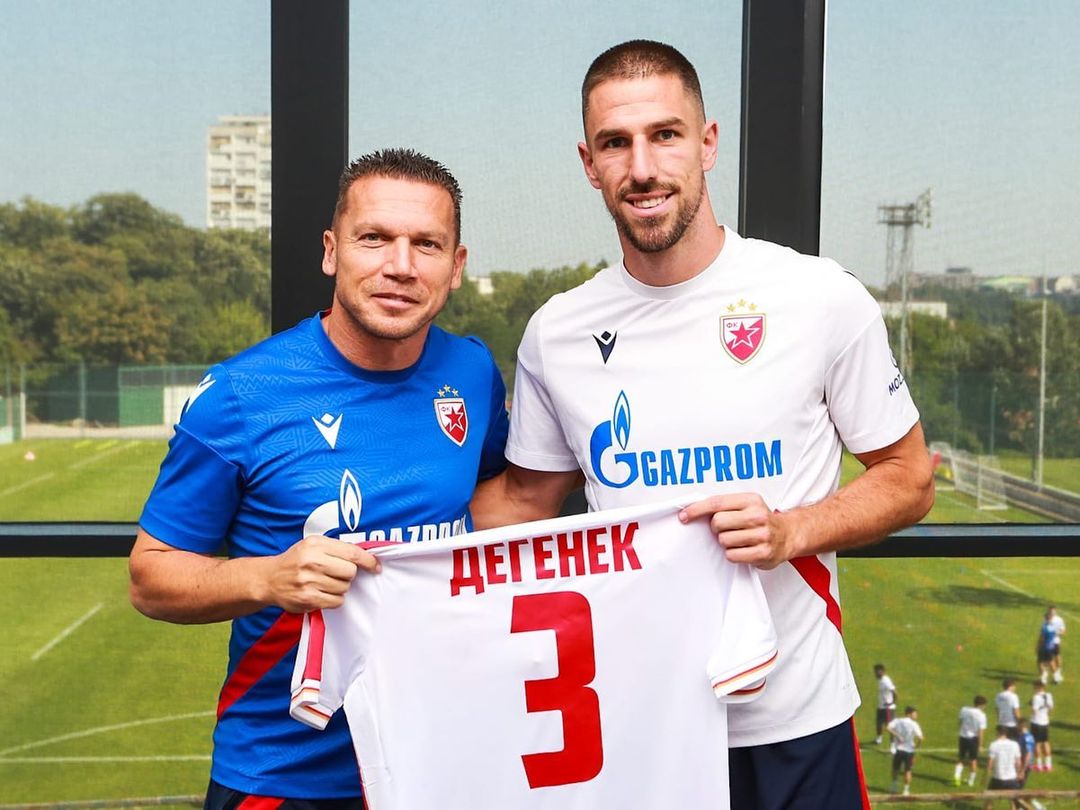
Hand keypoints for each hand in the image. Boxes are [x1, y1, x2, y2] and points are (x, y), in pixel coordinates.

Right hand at [263, 535, 379, 612]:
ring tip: (325, 582)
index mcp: (315, 544)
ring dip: (340, 587)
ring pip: (344, 588)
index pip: (352, 553)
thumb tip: (365, 556)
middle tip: (336, 573)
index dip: (368, 561)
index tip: (376, 566)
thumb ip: (336, 548)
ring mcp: (309, 581)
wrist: (270, 579)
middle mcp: (312, 561)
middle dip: (348, 574)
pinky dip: (334, 598)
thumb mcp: (312, 544)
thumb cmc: (296, 560)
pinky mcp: (308, 599)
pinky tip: (322, 592)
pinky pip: (336, 601)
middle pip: (350, 572)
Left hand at [679, 493, 796, 569]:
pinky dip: (733, 554)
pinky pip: (732, 555)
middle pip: (717, 522)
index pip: (717, 503)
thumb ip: (724, 506)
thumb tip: (692, 511)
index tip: (683, 516)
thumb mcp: (747, 505)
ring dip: (726, 542)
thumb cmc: (761, 520)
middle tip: (729, 529)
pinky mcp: (763, 553)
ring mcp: (762, 535)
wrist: (789, 535)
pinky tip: (744, 549)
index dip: (697, 509)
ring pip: (723, 540)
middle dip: (717, 528)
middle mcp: (758, 515)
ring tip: (739, 539)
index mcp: (751, 500)